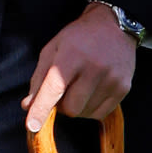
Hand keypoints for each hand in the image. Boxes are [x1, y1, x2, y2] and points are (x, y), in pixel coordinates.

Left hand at [23, 2, 136, 133]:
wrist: (114, 26)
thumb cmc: (78, 38)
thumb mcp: (52, 50)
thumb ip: (38, 79)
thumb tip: (28, 106)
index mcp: (72, 56)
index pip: (54, 89)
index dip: (41, 109)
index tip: (32, 126)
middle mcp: (94, 68)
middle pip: (71, 108)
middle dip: (62, 105)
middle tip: (64, 90)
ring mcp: (112, 79)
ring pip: (85, 113)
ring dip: (77, 106)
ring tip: (80, 86)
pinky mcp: (124, 88)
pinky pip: (100, 113)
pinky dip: (91, 108)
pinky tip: (92, 90)